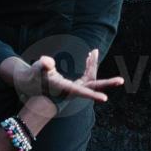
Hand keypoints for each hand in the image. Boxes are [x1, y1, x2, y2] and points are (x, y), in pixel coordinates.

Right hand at [8, 49, 123, 103]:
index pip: (82, 91)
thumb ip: (42, 65)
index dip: (93, 95)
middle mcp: (72, 90)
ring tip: (93, 51)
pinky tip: (90, 55)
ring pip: (90, 77)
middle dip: (107, 83)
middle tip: (121, 80)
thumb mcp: (36, 69)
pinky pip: (86, 75)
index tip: (105, 99)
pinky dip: (89, 65)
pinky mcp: (73, 85)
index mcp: (64, 88)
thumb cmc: (33, 77)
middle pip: (93, 86)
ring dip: (93, 65)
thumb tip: (47, 62)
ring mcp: (74, 88)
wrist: (29, 86)